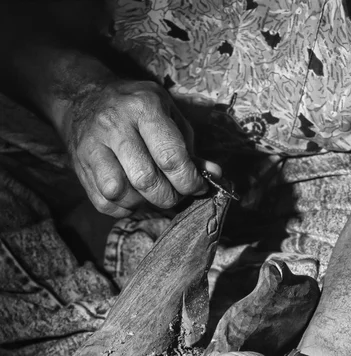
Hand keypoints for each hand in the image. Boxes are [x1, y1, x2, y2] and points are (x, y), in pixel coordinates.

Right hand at [60, 78, 219, 216]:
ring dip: (142, 203)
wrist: (85, 96)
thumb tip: (214, 176)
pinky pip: (103, 202)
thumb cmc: (136, 108)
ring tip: (152, 195)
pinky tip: (132, 196)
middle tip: (176, 195)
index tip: (198, 188)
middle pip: (145, 180)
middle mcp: (115, 125)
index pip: (170, 157)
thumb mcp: (168, 115)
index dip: (189, 182)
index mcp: (143, 107)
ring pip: (119, 192)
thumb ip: (190, 147)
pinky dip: (123, 208)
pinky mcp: (78, 164)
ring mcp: (92, 146)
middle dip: (168, 197)